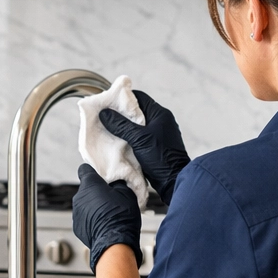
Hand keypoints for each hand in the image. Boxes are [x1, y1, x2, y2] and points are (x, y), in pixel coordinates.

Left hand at [72, 164, 141, 272]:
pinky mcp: (77, 226)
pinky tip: (103, 225)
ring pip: (85, 204)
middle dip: (96, 192)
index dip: (93, 172)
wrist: (115, 243)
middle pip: (86, 189)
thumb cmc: (121, 216)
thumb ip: (118, 184)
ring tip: (108, 215)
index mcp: (90, 184)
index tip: (101, 177)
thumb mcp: (127, 193)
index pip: (85, 170)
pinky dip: (91, 220)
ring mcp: (76, 212)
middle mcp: (79, 197)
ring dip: (94, 207)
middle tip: (110, 199)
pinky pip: (84, 218)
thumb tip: (116, 183)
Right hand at [99, 90, 190, 204]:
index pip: (139, 97)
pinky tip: (116, 141)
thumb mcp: (138, 138)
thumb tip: (104, 113)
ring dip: (123, 127)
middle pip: (136, 111)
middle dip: (120, 113)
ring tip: (107, 128)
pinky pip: (138, 136)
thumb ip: (121, 125)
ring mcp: (157, 134)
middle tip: (104, 116)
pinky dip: (127, 137)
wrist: (174, 180)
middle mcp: (159, 121)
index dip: (122, 97)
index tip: (107, 102)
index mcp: (159, 114)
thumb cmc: (161, 157)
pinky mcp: (154, 146)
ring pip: (136, 125)